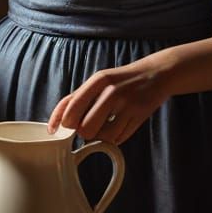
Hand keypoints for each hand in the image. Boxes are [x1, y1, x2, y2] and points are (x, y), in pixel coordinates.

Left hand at [47, 59, 170, 144]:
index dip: (60, 122)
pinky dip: (117, 137)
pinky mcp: (139, 116)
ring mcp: (127, 104)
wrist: (156, 73)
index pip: (71, 105)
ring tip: (107, 125)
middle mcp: (111, 91)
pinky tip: (120, 125)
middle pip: (85, 128)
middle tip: (90, 126)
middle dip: (84, 132)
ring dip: (102, 136)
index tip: (55, 132)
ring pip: (103, 136)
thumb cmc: (122, 79)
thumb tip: (60, 118)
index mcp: (98, 80)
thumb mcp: (100, 80)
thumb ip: (80, 96)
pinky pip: (120, 138)